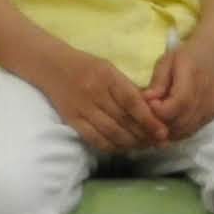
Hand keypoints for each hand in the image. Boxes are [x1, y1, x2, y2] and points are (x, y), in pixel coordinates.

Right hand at [36, 48, 168, 156]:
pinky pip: (94, 139)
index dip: (149, 119)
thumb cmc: (85, 66)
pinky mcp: (72, 120)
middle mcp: (94, 93)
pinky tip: (122, 148)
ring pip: (111, 133)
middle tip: (158, 143)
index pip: (132, 102)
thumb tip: (151, 110)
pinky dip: (111, 146)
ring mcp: (82, 108)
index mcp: (107, 76)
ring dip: (130, 143)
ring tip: (144, 147)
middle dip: (144, 135)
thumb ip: (127, 88)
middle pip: (124, 120)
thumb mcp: (109, 69)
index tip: (163, 131)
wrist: (51, 66)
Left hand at [140, 37, 213, 142]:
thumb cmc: (190, 54)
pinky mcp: (212, 116)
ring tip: (158, 119)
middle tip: (150, 114)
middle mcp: (204, 97)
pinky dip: (178, 131)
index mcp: (192, 78)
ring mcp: (210, 109)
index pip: (176, 106)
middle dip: (160, 123)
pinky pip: (192, 131)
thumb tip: (146, 99)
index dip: (158, 111)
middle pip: (179, 123)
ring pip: (185, 131)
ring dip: (168, 130)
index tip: (149, 103)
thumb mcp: (169, 60)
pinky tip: (170, 123)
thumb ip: (158, 81)